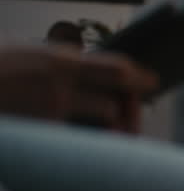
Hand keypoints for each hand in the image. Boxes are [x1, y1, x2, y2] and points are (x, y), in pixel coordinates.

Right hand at [0, 45, 157, 132]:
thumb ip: (58, 63)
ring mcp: (54, 106)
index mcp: (59, 58)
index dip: (139, 76)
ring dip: (117, 124)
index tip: (151, 81)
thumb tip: (85, 68)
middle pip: (119, 94)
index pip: (116, 66)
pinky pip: (81, 135)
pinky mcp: (45, 129)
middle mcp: (62, 80)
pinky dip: (93, 137)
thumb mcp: (24, 53)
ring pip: (105, 116)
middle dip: (134, 105)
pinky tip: (96, 137)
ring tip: (118, 128)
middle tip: (136, 111)